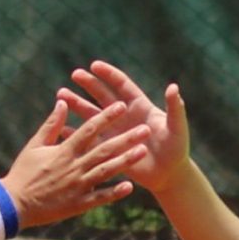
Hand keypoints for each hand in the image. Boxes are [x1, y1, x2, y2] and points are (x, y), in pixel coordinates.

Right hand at [1, 98, 147, 229]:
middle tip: (145, 128)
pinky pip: (99, 198)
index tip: (122, 106)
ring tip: (143, 151)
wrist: (14, 204)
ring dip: (125, 161)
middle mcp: (74, 166)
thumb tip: (62, 102)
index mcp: (64, 150)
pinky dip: (114, 193)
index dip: (106, 117)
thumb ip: (52, 124)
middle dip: (126, 138)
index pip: (89, 129)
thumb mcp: (35, 145)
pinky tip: (130, 187)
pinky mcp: (78, 204)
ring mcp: (77, 185)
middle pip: (104, 149)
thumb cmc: (23, 172)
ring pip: (106, 171)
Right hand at [61, 60, 188, 195]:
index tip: (95, 65)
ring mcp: (115, 132)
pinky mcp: (110, 150)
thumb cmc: (177, 149)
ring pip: (92, 115)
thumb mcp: (177, 128)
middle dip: (89, 84)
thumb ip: (175, 108)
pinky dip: (77, 134)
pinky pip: (90, 140)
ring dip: (78, 105)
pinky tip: (62, 128)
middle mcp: (124, 117)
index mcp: (140, 106)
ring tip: (61, 95)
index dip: (109, 75)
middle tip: (74, 74)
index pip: (122, 85)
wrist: (170, 174)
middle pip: (103, 96)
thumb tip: (173, 88)